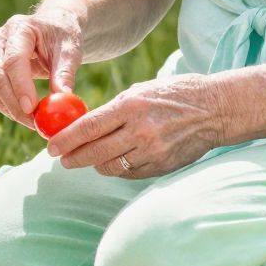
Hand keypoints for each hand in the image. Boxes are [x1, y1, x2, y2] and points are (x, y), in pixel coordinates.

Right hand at [0, 9, 83, 126]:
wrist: (53, 29)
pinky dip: (10, 109)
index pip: (14, 60)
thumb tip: (63, 97)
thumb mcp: (70, 50)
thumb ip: (65, 72)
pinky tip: (28, 117)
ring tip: (36, 122)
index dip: (20, 86)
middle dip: (14, 103)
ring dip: (12, 110)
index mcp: (18, 28)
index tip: (32, 108)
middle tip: (34, 123)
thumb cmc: (62, 36)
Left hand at [46, 74, 223, 178]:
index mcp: (131, 106)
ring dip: (95, 164)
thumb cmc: (173, 94)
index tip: (51, 147)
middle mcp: (140, 131)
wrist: (214, 109)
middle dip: (74, 157)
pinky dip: (118, 168)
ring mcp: (152, 151)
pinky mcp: (161, 166)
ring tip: (88, 158)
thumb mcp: (140, 92)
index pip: (88, 127)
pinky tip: (115, 160)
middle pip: (94, 152)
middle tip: (62, 159)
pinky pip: (129, 173)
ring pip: (110, 167)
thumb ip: (113, 110)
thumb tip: (84, 127)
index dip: (66, 140)